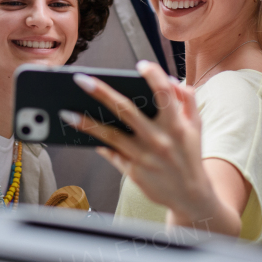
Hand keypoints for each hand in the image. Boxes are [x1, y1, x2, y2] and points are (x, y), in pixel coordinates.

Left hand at [60, 61, 241, 237]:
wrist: (191, 196)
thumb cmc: (190, 154)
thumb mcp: (195, 125)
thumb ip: (187, 99)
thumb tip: (171, 80)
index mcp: (176, 125)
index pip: (164, 94)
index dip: (154, 76)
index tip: (140, 65)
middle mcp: (158, 140)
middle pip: (126, 111)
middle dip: (101, 92)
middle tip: (79, 79)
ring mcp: (144, 157)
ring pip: (111, 136)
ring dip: (86, 123)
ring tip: (66, 112)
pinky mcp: (134, 172)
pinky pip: (111, 154)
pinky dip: (97, 142)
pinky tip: (81, 131)